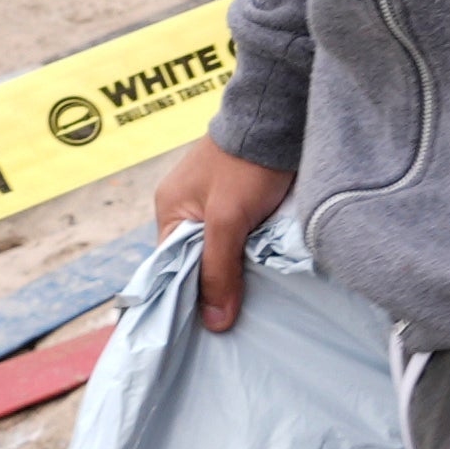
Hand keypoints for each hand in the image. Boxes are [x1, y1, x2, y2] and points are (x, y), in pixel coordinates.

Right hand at [149, 136, 292, 331]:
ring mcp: (212, 206)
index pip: (171, 270)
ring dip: (234, 274)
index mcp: (170, 212)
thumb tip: (214, 323)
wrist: (280, 120)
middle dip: (214, 289)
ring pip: (219, 255)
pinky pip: (237, 241)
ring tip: (249, 305)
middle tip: (234, 322)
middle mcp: (185, 211)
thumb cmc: (246, 165)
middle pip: (196, 265)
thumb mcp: (228, 220)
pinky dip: (248, 257)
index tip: (209, 328)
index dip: (189, 298)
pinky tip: (262, 276)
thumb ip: (219, 269)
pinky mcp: (239, 204)